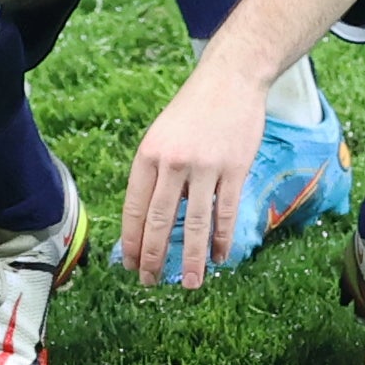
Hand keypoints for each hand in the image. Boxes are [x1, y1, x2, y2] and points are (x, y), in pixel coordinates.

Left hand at [118, 56, 268, 286]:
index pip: (135, 207)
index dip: (132, 240)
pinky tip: (218, 258)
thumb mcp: (160, 136)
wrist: (229, 81)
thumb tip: (148, 218)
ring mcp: (204, 167)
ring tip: (188, 283)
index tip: (130, 264)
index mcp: (147, 155)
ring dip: (190, 258)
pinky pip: (225, 212)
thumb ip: (154, 173)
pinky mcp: (234, 169)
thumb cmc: (192, 111)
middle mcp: (172, 163)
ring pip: (194, 223)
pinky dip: (221, 239)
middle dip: (153, 256)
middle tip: (149, 282)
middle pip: (159, 220)